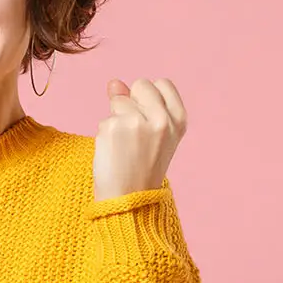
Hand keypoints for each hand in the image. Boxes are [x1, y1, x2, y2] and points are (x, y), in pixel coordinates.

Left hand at [92, 78, 186, 201]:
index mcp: (178, 120)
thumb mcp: (153, 134)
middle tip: (133, 133)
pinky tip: (113, 152)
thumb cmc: (141, 168)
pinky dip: (105, 133)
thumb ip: (138, 105)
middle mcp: (162, 119)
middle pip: (141, 84)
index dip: (148, 97)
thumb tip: (115, 83)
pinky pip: (104, 119)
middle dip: (132, 101)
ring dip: (116, 119)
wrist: (130, 199)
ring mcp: (137, 121)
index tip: (147, 117)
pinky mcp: (114, 127)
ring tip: (124, 146)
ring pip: (119, 100)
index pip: (162, 83)